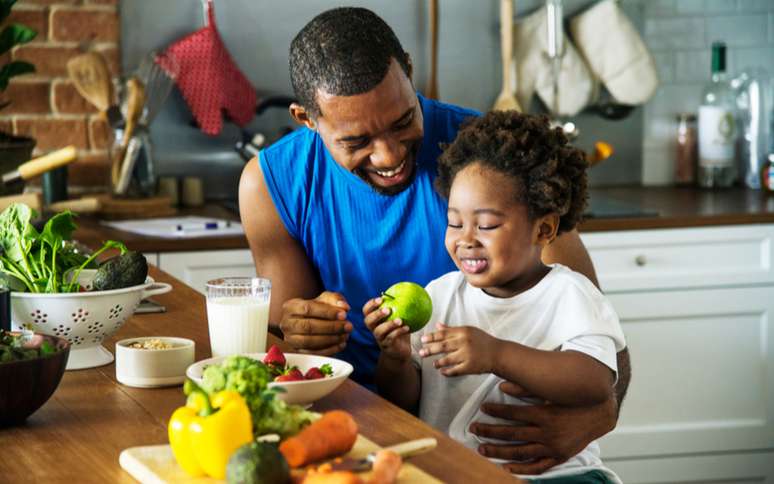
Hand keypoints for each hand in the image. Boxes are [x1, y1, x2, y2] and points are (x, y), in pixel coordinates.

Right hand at [279, 291, 352, 355]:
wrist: (307, 321)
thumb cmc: (317, 308)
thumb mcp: (325, 299)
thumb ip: (335, 299)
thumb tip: (344, 307)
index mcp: (290, 307)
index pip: (308, 308)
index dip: (327, 312)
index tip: (344, 314)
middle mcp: (286, 323)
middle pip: (308, 326)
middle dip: (331, 327)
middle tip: (348, 326)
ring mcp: (290, 339)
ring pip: (309, 342)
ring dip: (330, 339)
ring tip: (345, 336)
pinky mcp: (296, 351)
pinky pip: (312, 353)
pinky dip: (329, 350)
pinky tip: (341, 344)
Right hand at [363, 296, 410, 361]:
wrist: (399, 351)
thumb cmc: (398, 331)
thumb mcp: (399, 318)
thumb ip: (400, 307)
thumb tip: (409, 290)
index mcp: (374, 320)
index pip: (366, 311)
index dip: (370, 304)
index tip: (380, 299)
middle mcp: (374, 329)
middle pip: (368, 321)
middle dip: (376, 314)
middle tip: (388, 309)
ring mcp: (379, 338)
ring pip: (379, 331)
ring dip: (389, 325)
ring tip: (400, 320)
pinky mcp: (387, 346)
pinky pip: (391, 338)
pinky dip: (399, 332)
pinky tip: (407, 328)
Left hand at [419, 323, 497, 375]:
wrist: (498, 354)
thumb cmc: (482, 341)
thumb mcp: (469, 331)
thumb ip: (452, 329)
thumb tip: (437, 325)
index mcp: (463, 332)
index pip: (443, 334)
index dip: (431, 337)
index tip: (423, 339)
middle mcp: (464, 342)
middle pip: (442, 346)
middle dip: (430, 349)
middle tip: (421, 352)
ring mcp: (467, 355)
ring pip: (447, 359)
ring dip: (438, 362)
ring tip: (434, 364)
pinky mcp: (470, 367)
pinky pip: (455, 371)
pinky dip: (447, 372)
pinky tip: (442, 372)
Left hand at [469, 381, 616, 474]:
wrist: (600, 413)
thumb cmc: (573, 399)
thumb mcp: (552, 390)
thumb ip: (527, 388)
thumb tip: (503, 384)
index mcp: (546, 414)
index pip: (514, 413)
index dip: (496, 410)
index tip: (482, 407)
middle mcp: (548, 432)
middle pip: (512, 434)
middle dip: (490, 431)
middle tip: (473, 429)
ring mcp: (554, 447)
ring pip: (521, 452)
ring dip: (499, 451)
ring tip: (481, 448)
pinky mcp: (559, 456)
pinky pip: (538, 467)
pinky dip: (522, 469)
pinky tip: (506, 467)